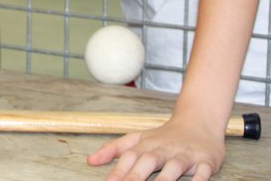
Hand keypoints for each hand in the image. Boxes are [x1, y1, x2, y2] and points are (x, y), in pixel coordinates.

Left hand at [87, 114, 225, 180]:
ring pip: (174, 167)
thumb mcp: (137, 139)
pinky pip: (203, 172)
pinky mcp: (206, 160)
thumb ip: (114, 149)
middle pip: (148, 161)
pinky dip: (199, 180)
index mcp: (146, 145)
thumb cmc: (164, 136)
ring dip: (165, 180)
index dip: (118, 171)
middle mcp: (164, 149)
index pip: (129, 157)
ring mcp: (185, 154)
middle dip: (136, 176)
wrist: (198, 121)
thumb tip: (90, 161)